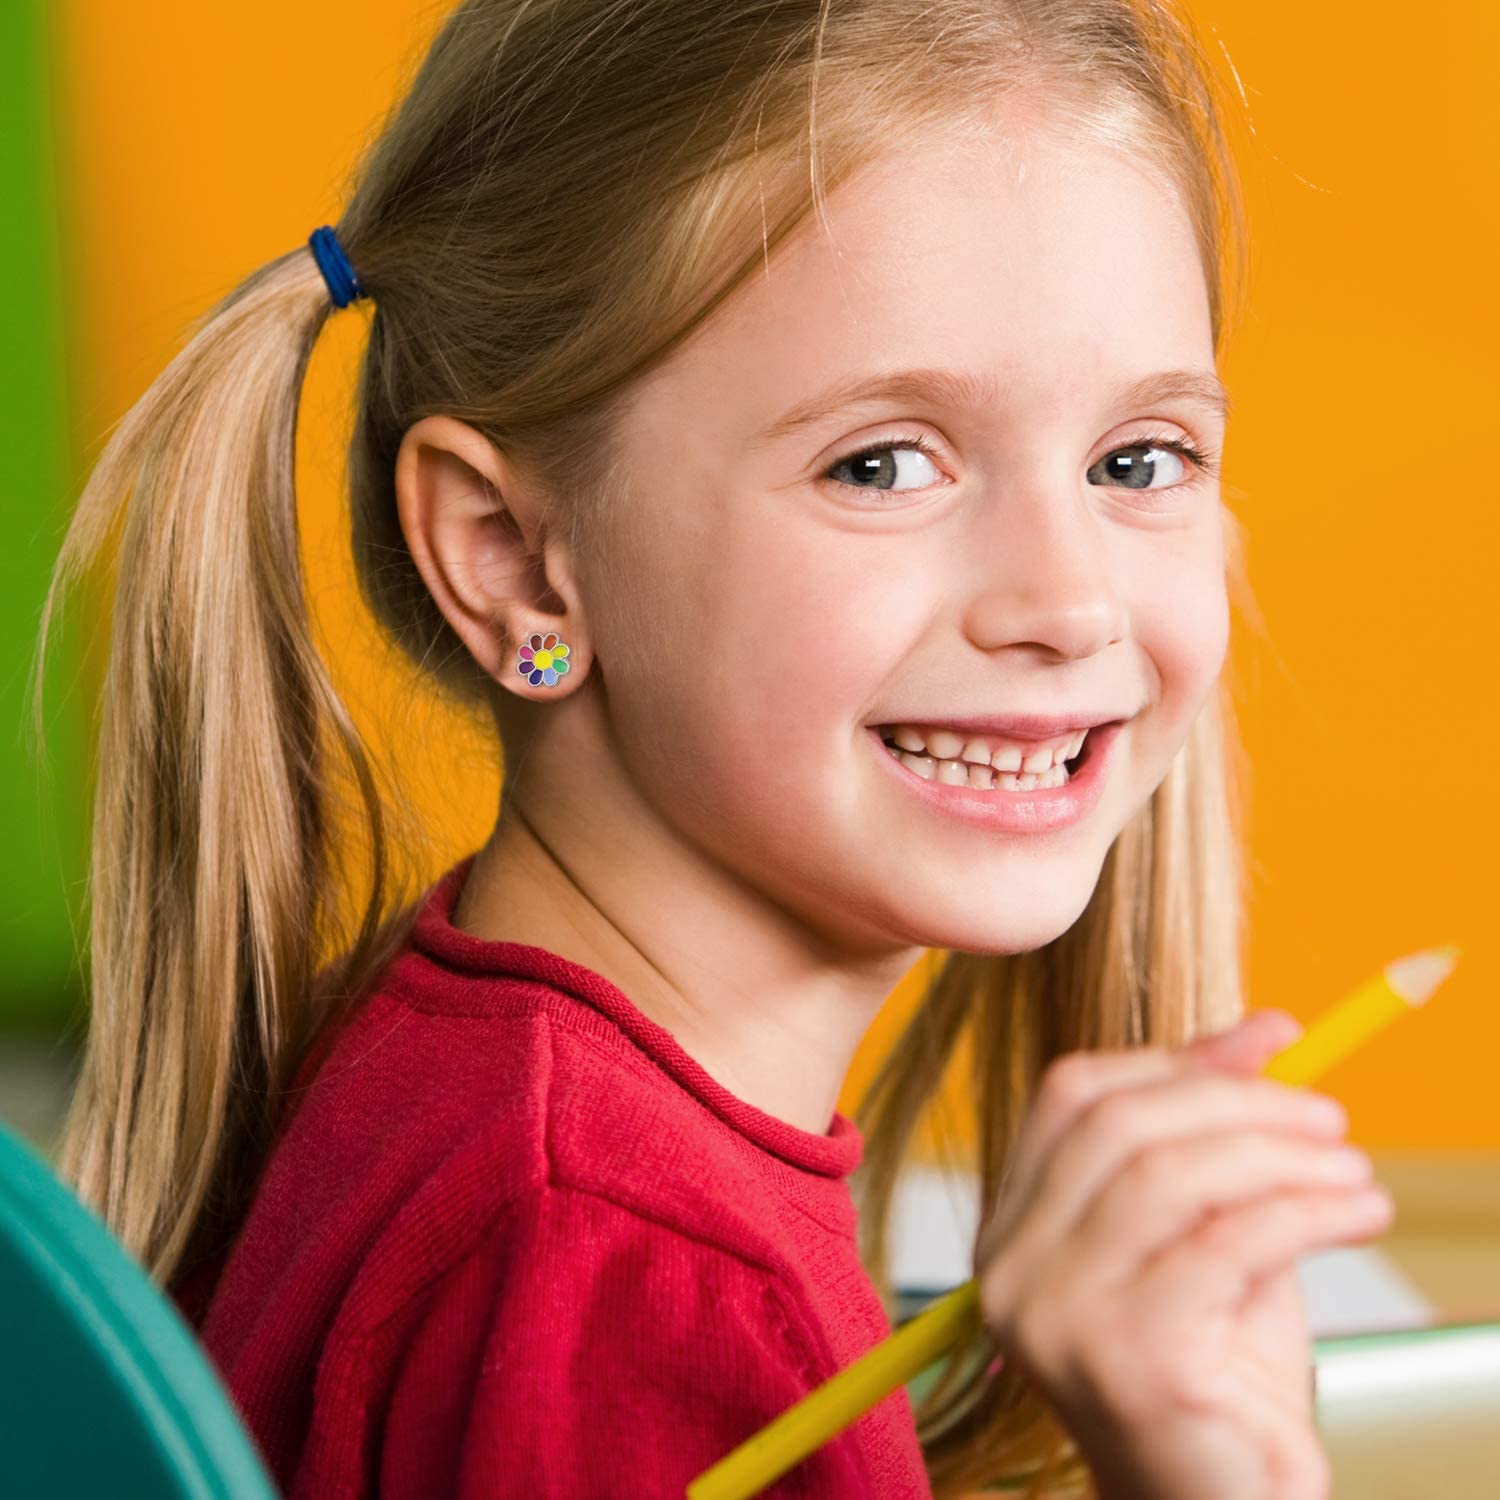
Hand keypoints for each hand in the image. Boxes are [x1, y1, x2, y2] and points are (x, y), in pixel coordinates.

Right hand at [973, 1010, 1392, 1499]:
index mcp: (1015, 1225)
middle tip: (1328, 1116)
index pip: (1070, 1094)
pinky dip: (1304, 1212)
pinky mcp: (1126, 1357)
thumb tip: (1267, 1029)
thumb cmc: (1218, 1373)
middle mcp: (1012, 1266)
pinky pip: (1223, 1245)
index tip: (1273, 1043)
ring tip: (1352, 1170)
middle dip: (1237, 1101)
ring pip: (1167, 1176)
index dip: (1174, 1058)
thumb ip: (1220, 1136)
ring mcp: (1056, 1314)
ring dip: (1278, 1155)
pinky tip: (1356, 1213)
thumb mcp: (1213, 1229)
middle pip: (1117, 1124)